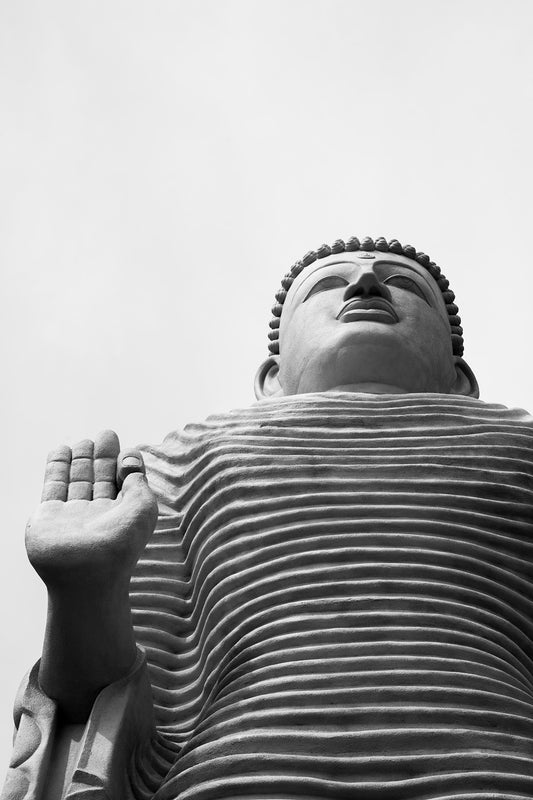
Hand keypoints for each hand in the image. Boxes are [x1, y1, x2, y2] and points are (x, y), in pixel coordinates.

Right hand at [26, 430, 157, 592]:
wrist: (87, 574)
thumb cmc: (122, 543)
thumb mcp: (143, 508)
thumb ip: (137, 481)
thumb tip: (130, 462)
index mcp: (123, 514)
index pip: (125, 483)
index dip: (127, 466)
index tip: (127, 453)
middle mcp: (98, 514)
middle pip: (100, 478)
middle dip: (103, 456)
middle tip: (106, 434)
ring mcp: (73, 515)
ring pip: (76, 479)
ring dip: (80, 459)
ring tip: (85, 440)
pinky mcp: (49, 516)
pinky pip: (53, 485)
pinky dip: (57, 466)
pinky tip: (61, 450)